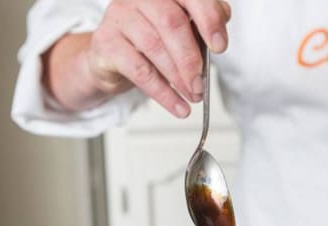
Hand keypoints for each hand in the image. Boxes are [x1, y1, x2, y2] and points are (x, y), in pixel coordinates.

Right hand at [87, 0, 230, 117]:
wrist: (112, 57)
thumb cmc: (150, 40)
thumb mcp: (181, 30)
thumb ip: (202, 26)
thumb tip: (220, 33)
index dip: (209, 21)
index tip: (220, 47)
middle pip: (172, 23)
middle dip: (192, 58)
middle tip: (202, 83)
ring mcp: (120, 17)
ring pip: (155, 47)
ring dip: (179, 78)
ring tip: (193, 96)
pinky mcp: (107, 43)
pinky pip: (140, 71)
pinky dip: (163, 93)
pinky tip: (178, 106)